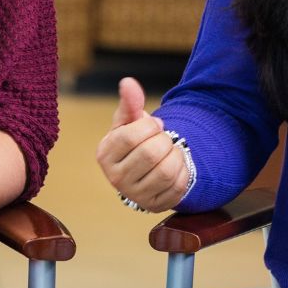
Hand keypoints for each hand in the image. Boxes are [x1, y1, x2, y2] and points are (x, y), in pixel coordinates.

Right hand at [95, 77, 189, 211]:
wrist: (146, 170)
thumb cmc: (134, 141)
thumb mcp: (129, 122)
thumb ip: (130, 102)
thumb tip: (128, 82)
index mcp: (105, 155)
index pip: (130, 136)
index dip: (148, 126)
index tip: (153, 126)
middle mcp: (115, 178)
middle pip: (150, 154)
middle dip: (164, 140)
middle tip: (163, 139)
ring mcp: (135, 195)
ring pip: (166, 171)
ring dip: (175, 155)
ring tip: (170, 151)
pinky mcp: (155, 205)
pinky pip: (177, 186)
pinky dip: (182, 171)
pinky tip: (175, 166)